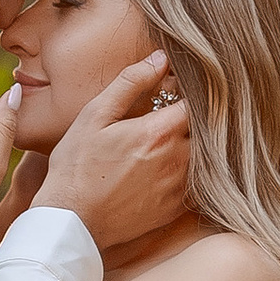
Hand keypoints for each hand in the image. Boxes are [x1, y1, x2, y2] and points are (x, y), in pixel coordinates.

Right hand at [37, 51, 191, 252]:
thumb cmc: (76, 167)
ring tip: (174, 137)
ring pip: (206, 155)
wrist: (72, 222)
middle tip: (178, 111)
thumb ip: (130, 83)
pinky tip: (173, 165)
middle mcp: (177, 158)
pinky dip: (193, 170)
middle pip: (207, 128)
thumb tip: (161, 58)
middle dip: (198, 116)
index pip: (198, 100)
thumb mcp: (95, 116)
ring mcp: (180, 186)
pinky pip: (200, 183)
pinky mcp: (176, 208)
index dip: (194, 90)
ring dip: (197, 142)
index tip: (183, 87)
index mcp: (159, 131)